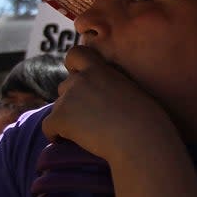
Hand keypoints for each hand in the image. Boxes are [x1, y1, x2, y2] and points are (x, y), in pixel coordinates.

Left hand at [42, 45, 172, 159]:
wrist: (142, 140)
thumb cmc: (148, 121)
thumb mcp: (133, 92)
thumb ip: (114, 86)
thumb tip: (106, 97)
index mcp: (101, 69)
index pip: (75, 54)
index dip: (72, 66)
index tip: (80, 79)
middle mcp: (82, 79)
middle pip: (64, 87)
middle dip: (73, 100)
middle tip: (90, 118)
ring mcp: (69, 97)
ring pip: (57, 107)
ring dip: (67, 118)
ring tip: (87, 132)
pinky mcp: (60, 117)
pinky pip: (48, 127)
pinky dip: (55, 135)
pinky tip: (67, 142)